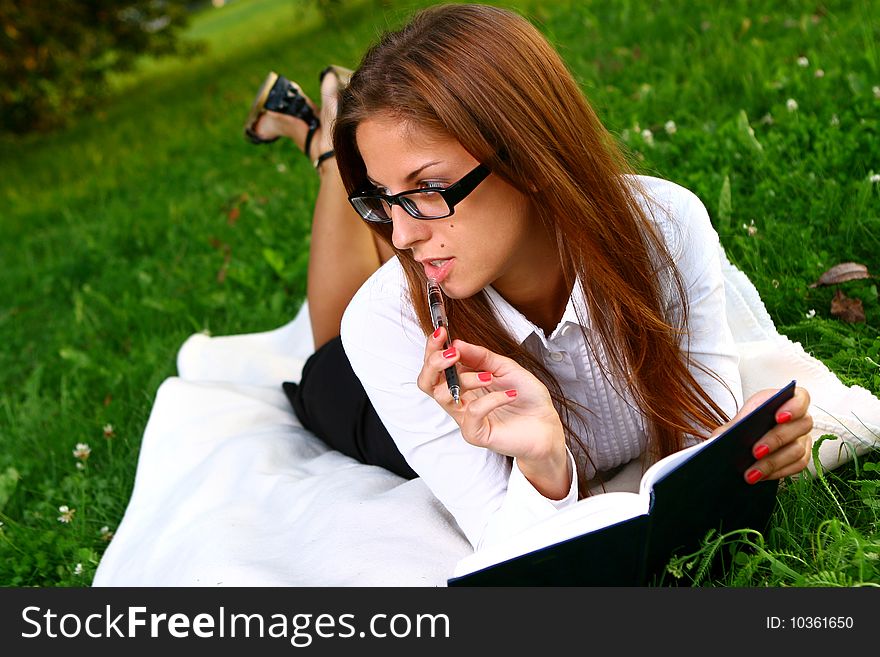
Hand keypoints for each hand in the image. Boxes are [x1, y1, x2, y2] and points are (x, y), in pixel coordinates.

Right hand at [416, 327, 570, 497]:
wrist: (546, 423)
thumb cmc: (526, 396)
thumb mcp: (505, 367)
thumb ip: (480, 356)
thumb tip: (456, 343)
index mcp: (463, 380)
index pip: (435, 366)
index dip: (432, 348)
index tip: (441, 332)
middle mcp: (459, 398)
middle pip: (426, 382)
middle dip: (434, 363)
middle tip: (452, 354)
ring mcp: (465, 417)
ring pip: (444, 396)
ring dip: (467, 379)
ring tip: (490, 376)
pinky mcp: (475, 433)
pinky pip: (472, 413)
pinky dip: (492, 399)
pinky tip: (510, 394)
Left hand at [711, 386, 812, 483]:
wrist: (743, 441)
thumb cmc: (743, 427)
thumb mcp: (734, 424)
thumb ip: (728, 429)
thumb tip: (718, 440)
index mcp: (782, 401)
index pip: (801, 397)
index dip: (794, 406)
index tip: (778, 417)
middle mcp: (798, 418)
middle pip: (800, 426)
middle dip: (776, 439)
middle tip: (756, 452)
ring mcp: (802, 438)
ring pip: (797, 450)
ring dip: (773, 462)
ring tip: (751, 472)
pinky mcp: (802, 456)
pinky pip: (797, 466)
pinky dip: (777, 472)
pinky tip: (760, 476)